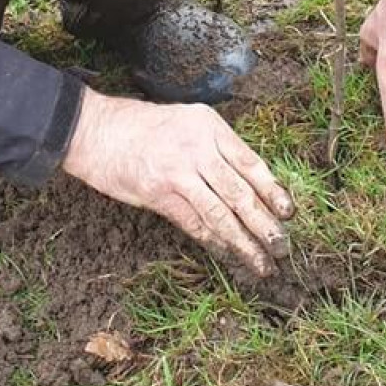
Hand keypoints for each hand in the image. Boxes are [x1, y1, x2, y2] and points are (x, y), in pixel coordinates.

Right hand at [61, 89, 293, 275]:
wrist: (96, 130)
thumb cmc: (141, 127)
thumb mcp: (186, 122)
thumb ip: (214, 148)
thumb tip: (246, 182)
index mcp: (209, 126)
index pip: (251, 163)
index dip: (273, 191)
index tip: (289, 213)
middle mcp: (198, 148)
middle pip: (240, 192)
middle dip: (264, 224)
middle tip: (282, 248)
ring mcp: (178, 172)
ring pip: (220, 213)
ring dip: (244, 242)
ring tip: (261, 262)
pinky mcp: (159, 194)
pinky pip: (193, 223)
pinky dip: (213, 241)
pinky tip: (227, 254)